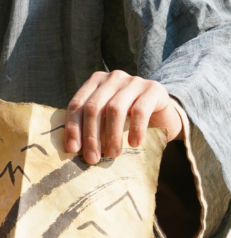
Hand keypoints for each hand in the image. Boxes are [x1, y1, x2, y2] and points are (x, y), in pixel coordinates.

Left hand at [64, 70, 182, 164]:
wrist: (164, 115)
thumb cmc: (129, 120)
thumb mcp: (106, 120)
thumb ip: (91, 127)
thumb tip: (73, 149)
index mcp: (95, 82)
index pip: (78, 104)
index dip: (73, 127)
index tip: (72, 149)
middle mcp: (113, 78)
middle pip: (94, 107)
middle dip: (91, 135)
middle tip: (92, 158)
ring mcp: (133, 81)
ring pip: (115, 109)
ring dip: (112, 135)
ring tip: (112, 154)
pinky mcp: (153, 89)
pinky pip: (140, 110)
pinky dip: (135, 129)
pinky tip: (134, 144)